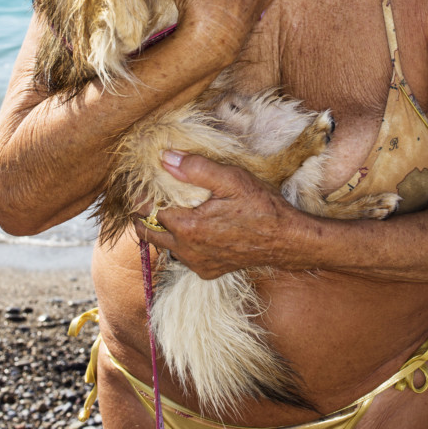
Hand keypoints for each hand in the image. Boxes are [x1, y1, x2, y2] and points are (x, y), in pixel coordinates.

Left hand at [133, 151, 308, 278]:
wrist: (286, 240)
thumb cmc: (261, 206)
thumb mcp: (230, 178)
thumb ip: (195, 168)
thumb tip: (166, 157)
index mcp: (187, 226)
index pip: (147, 210)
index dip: (142, 195)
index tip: (141, 183)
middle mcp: (187, 250)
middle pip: (147, 232)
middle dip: (142, 215)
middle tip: (146, 197)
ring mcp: (197, 263)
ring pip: (165, 246)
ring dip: (161, 229)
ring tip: (168, 209)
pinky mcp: (208, 271)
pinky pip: (183, 257)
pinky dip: (181, 243)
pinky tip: (193, 228)